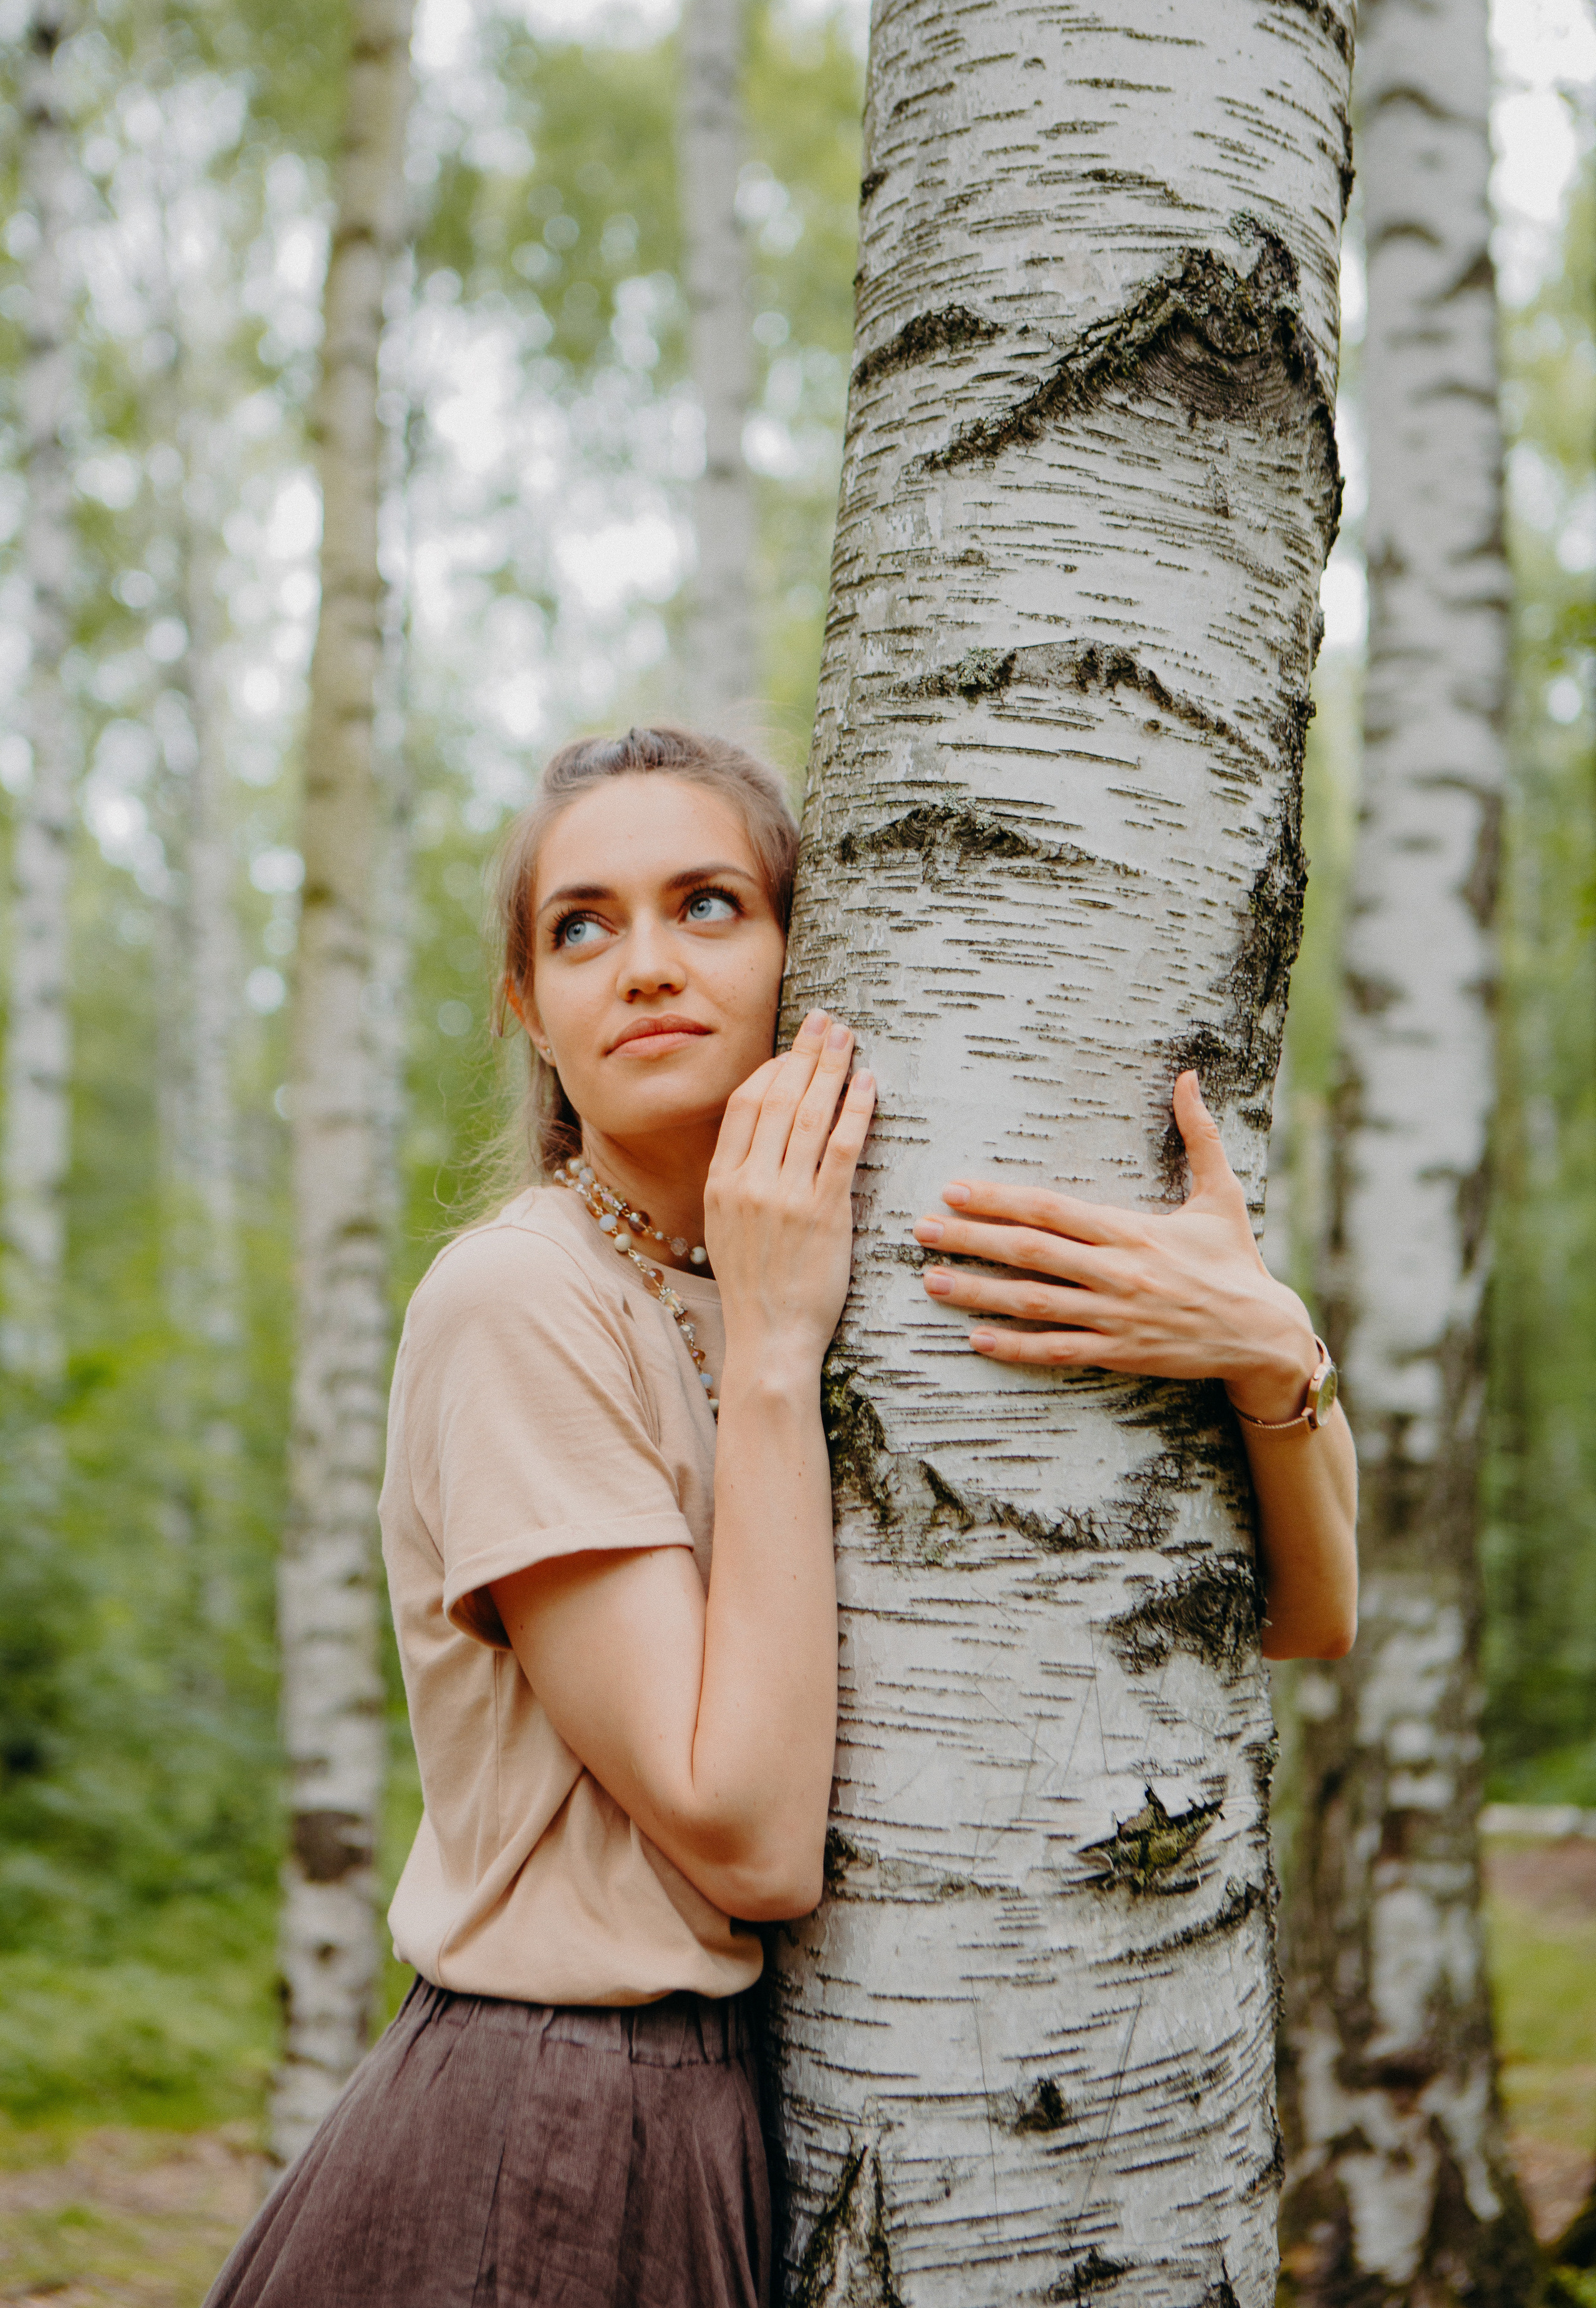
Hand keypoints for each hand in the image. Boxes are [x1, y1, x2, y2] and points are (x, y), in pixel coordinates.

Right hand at [705, 1008, 875, 1374]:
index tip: (794, 1051)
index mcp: (721, 1183)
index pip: (745, 1106)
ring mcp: (785, 1197)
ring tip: (848, 1038)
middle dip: (804, 1053)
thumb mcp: (726, 1228)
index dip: (772, 1069)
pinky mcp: (824, 1213)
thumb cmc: (755, 1287)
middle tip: (826, 1021)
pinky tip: (868, 1084)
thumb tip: (760, 1139)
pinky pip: (842, 1148)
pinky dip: (856, 1110)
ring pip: (810, 1115)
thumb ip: (738, 1181)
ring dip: (832, 1068)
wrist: (770, 1339)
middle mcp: (749, 1183)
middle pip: (778, 1098)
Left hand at [913, 1071, 1317, 1421]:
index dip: (1000, 1198)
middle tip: (921, 1230)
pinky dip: (1015, 1347)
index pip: (1052, 1209)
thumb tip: (1189, 1076)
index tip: (955, 1188)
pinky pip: (1058, 1350)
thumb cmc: (1236, 1260)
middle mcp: (1118, 1272)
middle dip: (971, 1239)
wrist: (1264, 1335)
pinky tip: (975, 1339)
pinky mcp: (1119, 1352)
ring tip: (931, 1281)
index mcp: (1132, 1230)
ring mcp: (1115, 1316)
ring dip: (978, 1292)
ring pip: (1033, 1303)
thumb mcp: (1222, 1194)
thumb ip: (1200, 1135)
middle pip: (1030, 1252)